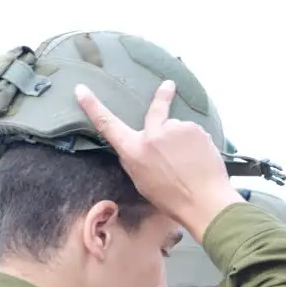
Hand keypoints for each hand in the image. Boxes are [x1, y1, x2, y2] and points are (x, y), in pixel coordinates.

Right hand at [75, 79, 243, 240]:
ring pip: (176, 129)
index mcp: (134, 150)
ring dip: (180, 140)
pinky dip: (194, 143)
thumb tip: (135, 146)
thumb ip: (135, 159)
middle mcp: (152, 134)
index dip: (93, 106)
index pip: (108, 125)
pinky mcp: (195, 129)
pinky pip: (192, 133)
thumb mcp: (141, 182)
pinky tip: (198, 159)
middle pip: (155, 109)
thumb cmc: (170, 199)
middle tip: (168, 85)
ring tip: (189, 161)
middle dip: (162, 95)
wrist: (204, 200)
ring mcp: (176, 128)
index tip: (81, 90)